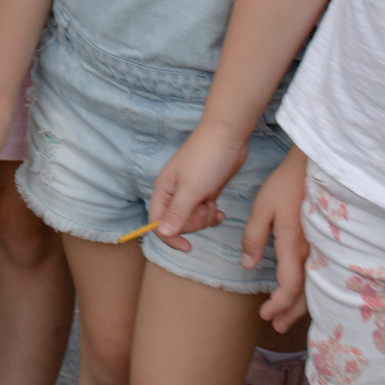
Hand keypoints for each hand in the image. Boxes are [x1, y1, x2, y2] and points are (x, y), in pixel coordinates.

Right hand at [149, 125, 251, 253]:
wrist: (227, 138)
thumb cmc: (206, 160)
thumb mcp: (191, 189)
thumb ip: (177, 212)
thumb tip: (162, 234)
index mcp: (163, 190)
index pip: (157, 222)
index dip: (170, 237)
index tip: (188, 246)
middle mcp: (173, 193)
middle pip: (176, 223)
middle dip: (193, 223)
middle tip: (205, 209)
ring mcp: (189, 192)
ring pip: (192, 219)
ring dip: (205, 218)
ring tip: (214, 205)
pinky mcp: (204, 191)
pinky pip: (204, 213)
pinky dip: (212, 215)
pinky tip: (220, 209)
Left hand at [245, 146, 309, 326]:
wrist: (313, 168)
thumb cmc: (285, 186)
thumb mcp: (262, 209)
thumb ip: (253, 237)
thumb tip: (247, 264)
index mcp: (293, 246)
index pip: (289, 286)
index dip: (278, 304)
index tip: (265, 315)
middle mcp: (311, 252)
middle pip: (305, 293)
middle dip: (291, 313)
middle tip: (277, 326)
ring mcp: (320, 248)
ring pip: (314, 286)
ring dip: (301, 305)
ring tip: (288, 318)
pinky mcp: (322, 242)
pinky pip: (319, 274)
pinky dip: (310, 290)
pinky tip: (302, 292)